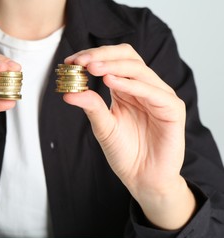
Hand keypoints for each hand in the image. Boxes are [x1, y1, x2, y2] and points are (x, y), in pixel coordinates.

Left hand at [64, 44, 195, 229]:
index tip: (70, 61)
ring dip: (113, 66)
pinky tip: (111, 82)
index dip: (93, 56)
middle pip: (128, 57)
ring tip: (91, 68)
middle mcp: (144, 88)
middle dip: (102, 55)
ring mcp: (160, 96)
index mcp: (127, 89)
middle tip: (80, 61)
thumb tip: (69, 93)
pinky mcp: (172, 110)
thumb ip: (91, 107)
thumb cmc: (125, 152)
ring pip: (139, 69)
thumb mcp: (103, 127)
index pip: (113, 60)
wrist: (143, 178)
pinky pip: (153, 92)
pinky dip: (131, 84)